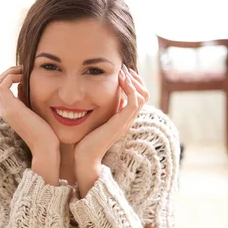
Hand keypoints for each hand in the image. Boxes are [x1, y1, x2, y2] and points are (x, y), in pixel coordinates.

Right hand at [0, 66, 60, 184]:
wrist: (46, 147)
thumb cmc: (47, 133)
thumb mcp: (36, 111)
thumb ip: (29, 98)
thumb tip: (25, 83)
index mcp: (10, 111)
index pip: (1, 89)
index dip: (10, 77)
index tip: (25, 73)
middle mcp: (5, 110)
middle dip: (8, 72)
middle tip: (23, 69)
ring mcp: (6, 109)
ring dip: (9, 72)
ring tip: (23, 71)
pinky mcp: (11, 109)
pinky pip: (2, 85)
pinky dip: (11, 76)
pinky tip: (25, 78)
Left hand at [74, 65, 148, 195]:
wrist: (84, 158)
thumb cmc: (83, 141)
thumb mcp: (92, 120)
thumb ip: (96, 110)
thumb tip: (89, 97)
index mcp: (123, 118)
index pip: (138, 96)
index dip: (132, 82)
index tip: (121, 72)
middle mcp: (127, 119)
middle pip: (144, 94)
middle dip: (135, 78)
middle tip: (124, 68)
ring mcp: (126, 122)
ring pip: (142, 95)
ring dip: (133, 80)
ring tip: (122, 71)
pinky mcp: (122, 123)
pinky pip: (134, 101)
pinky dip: (130, 88)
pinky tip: (119, 80)